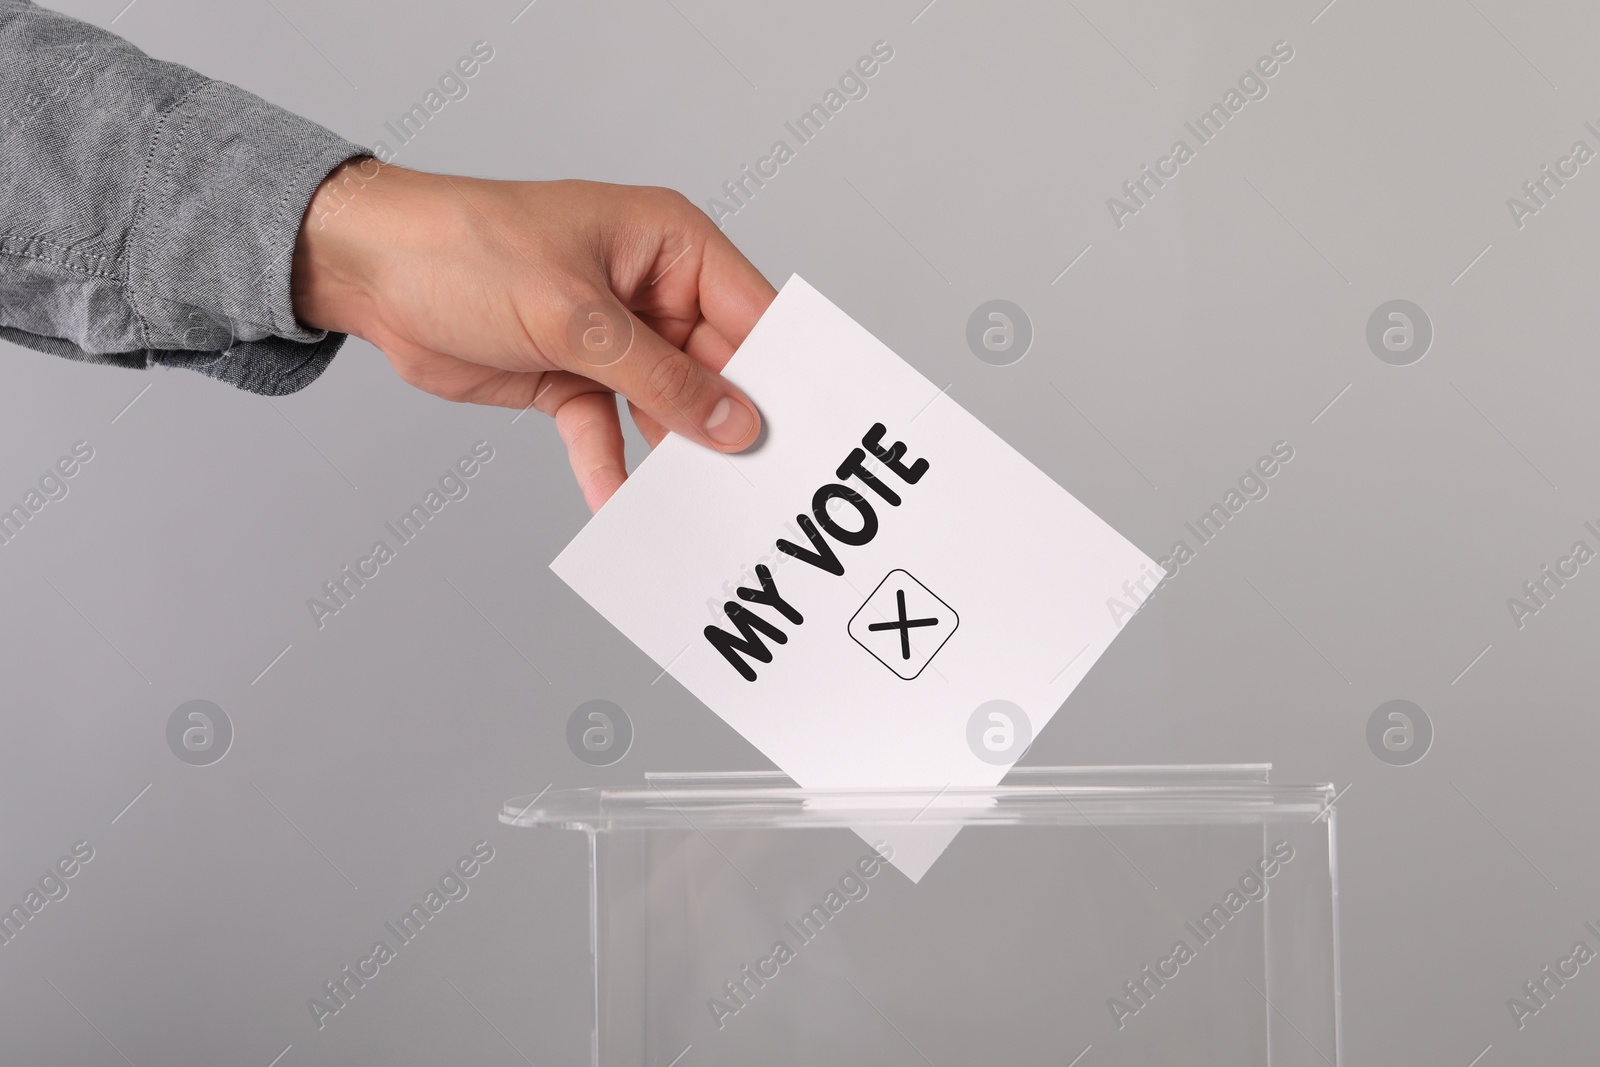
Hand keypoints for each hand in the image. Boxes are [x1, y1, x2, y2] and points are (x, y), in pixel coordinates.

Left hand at [289, 158, 774, 511]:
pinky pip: (607, 429)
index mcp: (668, 245)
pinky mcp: (573, 375)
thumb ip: (662, 378)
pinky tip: (616, 502)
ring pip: (665, 406)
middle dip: (726, 423)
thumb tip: (734, 422)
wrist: (370, 274)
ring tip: (699, 503)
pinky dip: (610, 463)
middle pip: (714, 368)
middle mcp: (651, 290)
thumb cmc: (466, 249)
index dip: (779, 371)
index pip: (749, 312)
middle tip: (758, 483)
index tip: (803, 430)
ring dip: (674, 453)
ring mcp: (613, 337)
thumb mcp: (577, 318)